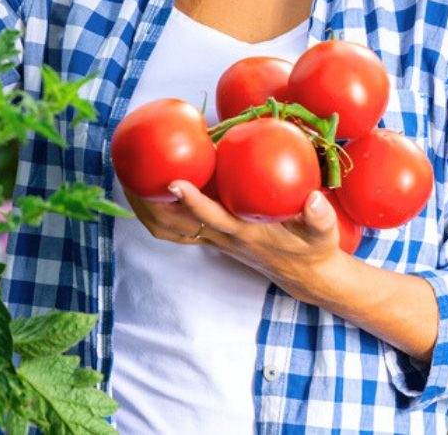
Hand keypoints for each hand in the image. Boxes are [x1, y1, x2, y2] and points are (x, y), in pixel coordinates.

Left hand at [123, 180, 344, 288]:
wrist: (305, 274)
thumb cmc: (312, 248)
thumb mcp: (322, 234)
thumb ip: (319, 218)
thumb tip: (313, 199)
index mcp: (244, 233)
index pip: (212, 219)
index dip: (192, 202)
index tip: (174, 182)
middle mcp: (221, 238)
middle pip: (173, 227)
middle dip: (148, 204)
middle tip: (129, 173)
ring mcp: (213, 239)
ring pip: (167, 229)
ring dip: (143, 207)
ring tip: (125, 177)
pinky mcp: (211, 236)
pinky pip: (173, 227)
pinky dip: (155, 210)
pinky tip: (146, 188)